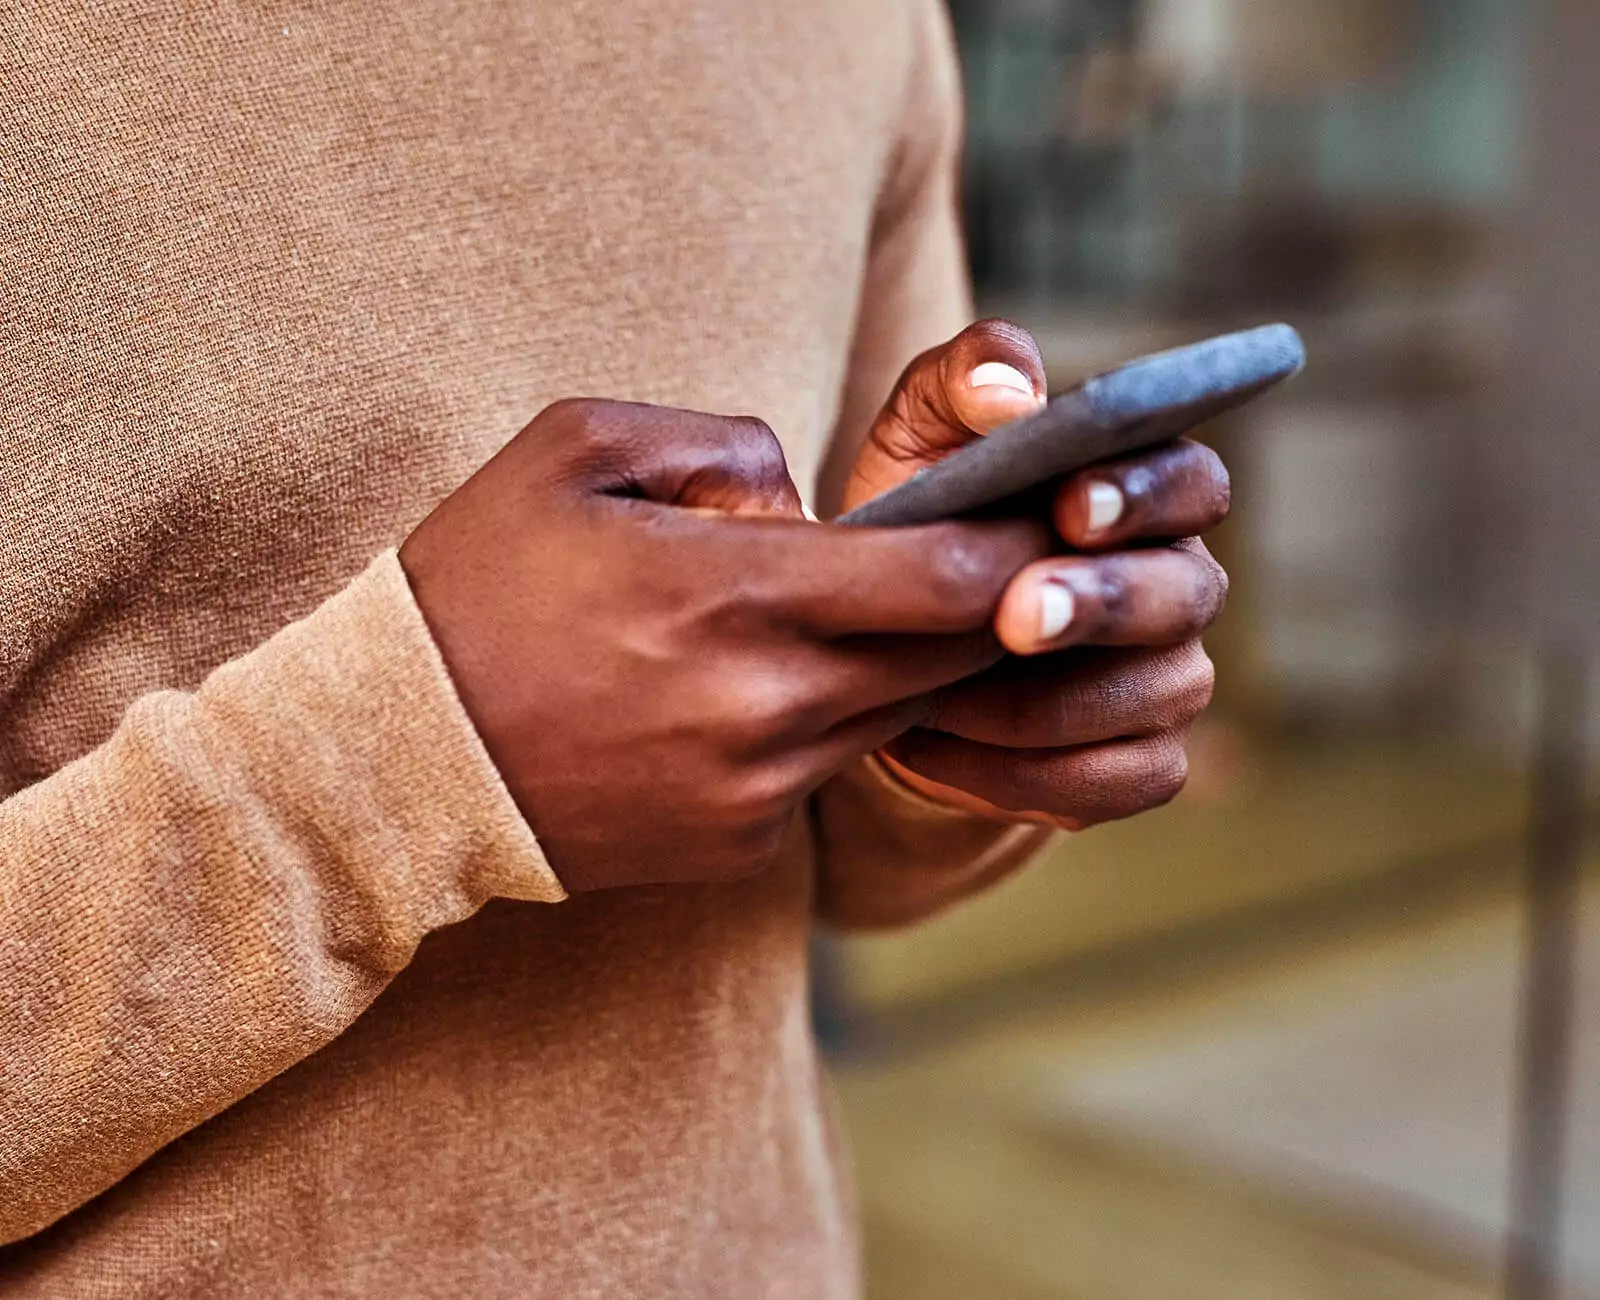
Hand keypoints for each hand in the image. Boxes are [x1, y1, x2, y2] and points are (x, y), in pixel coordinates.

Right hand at [400, 399, 1049, 890]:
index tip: (1059, 513)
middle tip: (1017, 561)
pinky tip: (763, 694)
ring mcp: (759, 792)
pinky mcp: (740, 849)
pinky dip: (824, 728)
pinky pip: (823, 775)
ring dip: (910, 666)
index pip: (946, 575)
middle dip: (996, 609)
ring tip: (892, 614)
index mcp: (738, 593)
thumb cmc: (474, 587)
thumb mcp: (576, 451)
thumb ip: (719, 445)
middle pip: (950, 658)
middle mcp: (769, 705)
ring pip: (894, 717)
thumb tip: (804, 500)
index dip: (1021, 545)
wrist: (393, 762)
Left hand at [842, 321, 1230, 830]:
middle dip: (1098, 604)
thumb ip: (963, 380)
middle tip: (1016, 616)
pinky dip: (1018, 774)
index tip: (1072, 507)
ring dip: (1040, 702)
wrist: (887, 633)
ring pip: (1150, 697)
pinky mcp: (1139, 762)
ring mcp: (1169, 679)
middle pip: (1183, 595)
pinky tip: (935, 749)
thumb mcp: (920, 433)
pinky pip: (1110, 782)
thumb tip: (1012, 393)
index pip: (1191, 484)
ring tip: (932, 694)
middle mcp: (1180, 584)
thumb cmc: (924, 514)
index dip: (1144, 497)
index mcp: (1146, 492)